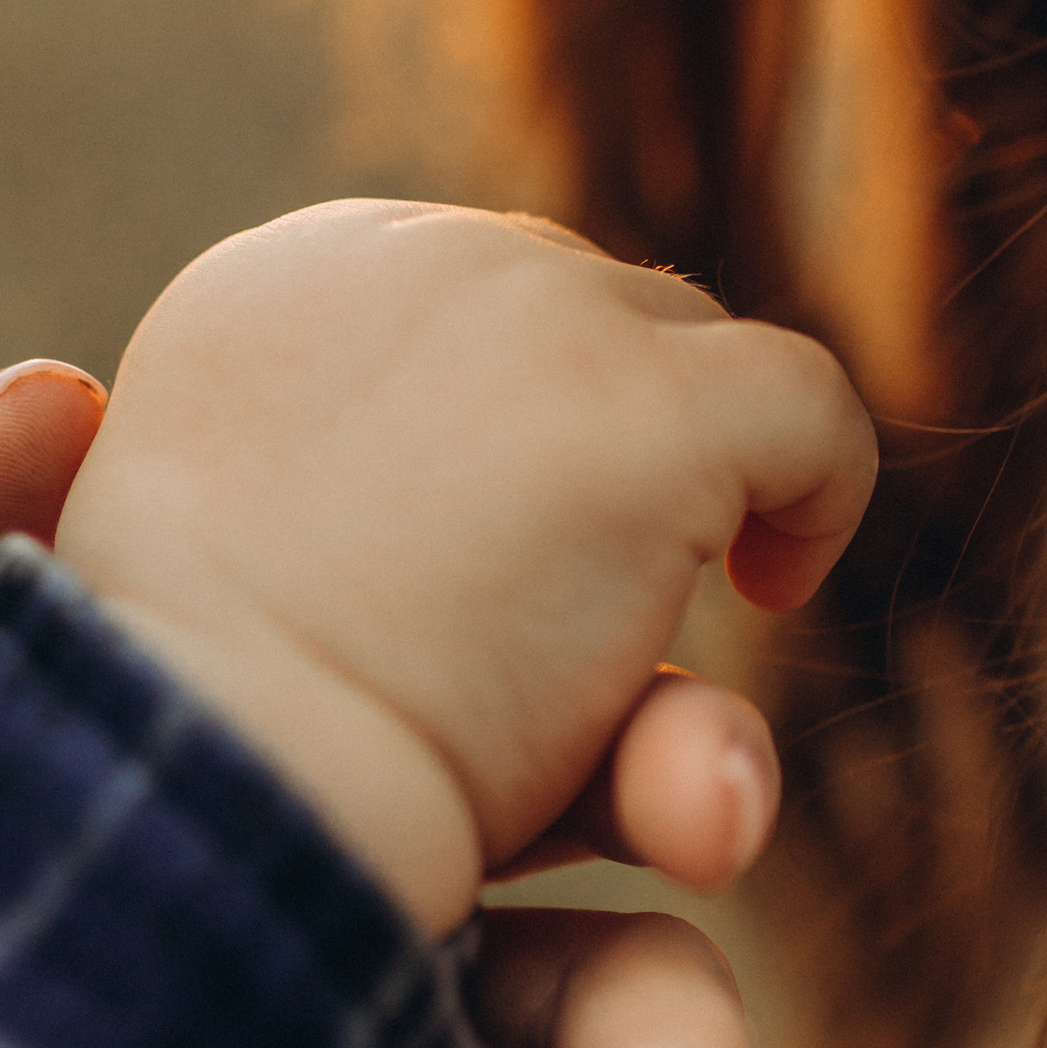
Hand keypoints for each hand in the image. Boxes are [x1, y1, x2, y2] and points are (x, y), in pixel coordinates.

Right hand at [54, 201, 877, 933]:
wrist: (226, 791)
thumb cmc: (238, 752)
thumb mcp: (277, 572)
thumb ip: (385, 495)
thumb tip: (520, 517)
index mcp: (282, 285)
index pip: (464, 304)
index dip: (512, 426)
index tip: (502, 556)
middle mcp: (397, 256)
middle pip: (581, 309)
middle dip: (604, 444)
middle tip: (584, 609)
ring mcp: (525, 314)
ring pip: (684, 353)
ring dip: (685, 481)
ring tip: (646, 618)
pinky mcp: (636, 407)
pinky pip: (802, 404)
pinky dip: (819, 491)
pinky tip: (775, 591)